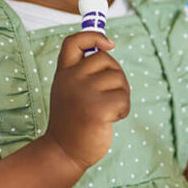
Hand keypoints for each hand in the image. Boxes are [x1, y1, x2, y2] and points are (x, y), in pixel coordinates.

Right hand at [43, 31, 129, 171]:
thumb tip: (107, 49)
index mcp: (64, 73)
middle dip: (115, 75)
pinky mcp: (97, 109)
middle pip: (107, 59)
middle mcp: (71, 79)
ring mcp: (83, 93)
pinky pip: (124, 99)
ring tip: (107, 110)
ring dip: (121, 95)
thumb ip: (82, 72)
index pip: (74, 42)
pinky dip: (123, 110)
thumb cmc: (72, 121)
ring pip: (119, 79)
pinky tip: (110, 119)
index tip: (109, 44)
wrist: (63, 152)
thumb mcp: (69, 90)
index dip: (94, 36)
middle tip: (109, 95)